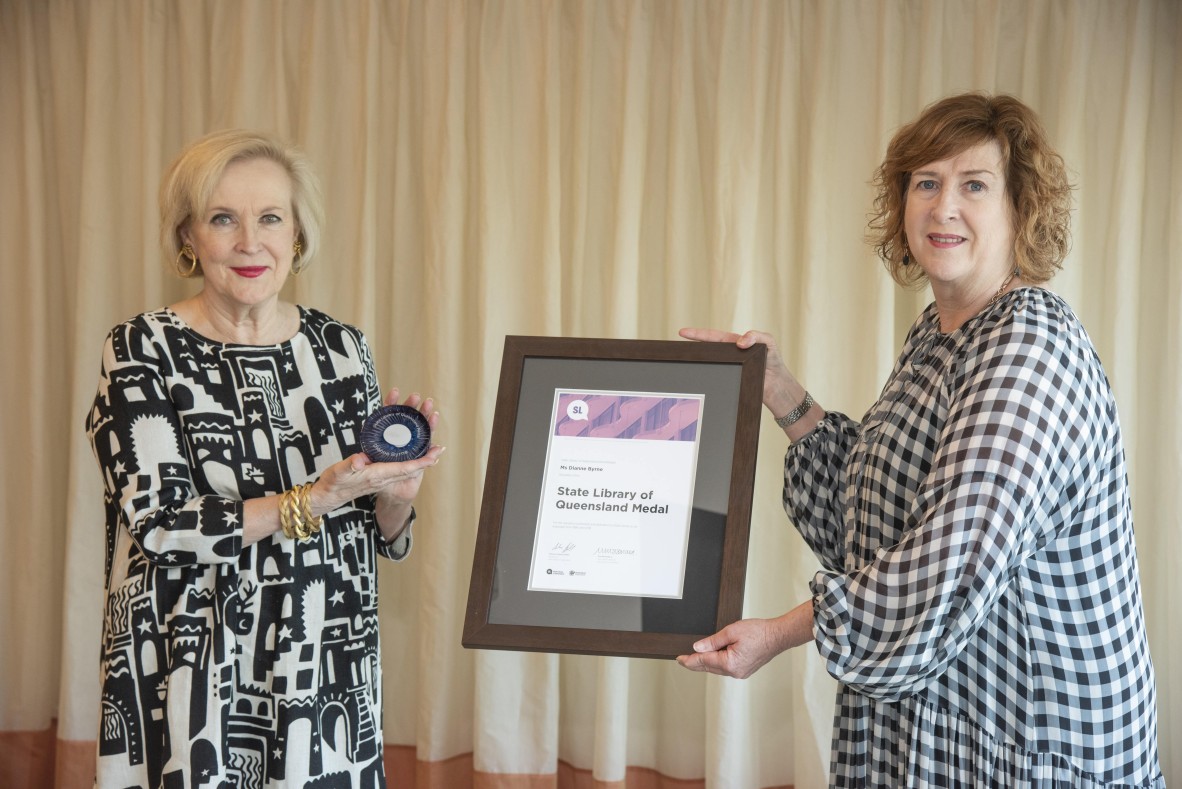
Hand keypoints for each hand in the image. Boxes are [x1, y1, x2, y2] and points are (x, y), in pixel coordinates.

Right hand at [311, 387, 443, 515]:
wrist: (329, 497)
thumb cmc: (333, 483)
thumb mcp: (338, 472)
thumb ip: (349, 466)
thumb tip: (359, 460)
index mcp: (376, 475)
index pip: (403, 469)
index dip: (420, 463)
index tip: (434, 455)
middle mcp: (382, 478)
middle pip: (410, 469)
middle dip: (426, 460)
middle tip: (440, 448)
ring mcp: (381, 478)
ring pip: (406, 469)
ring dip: (420, 461)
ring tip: (433, 450)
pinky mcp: (378, 476)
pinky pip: (399, 469)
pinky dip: (410, 462)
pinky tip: (413, 454)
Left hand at [676, 618, 789, 678]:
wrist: (777, 636)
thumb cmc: (759, 632)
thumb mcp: (731, 632)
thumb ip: (712, 641)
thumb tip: (697, 648)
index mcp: (730, 663)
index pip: (704, 661)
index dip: (689, 660)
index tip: (679, 659)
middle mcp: (735, 672)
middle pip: (709, 667)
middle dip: (695, 663)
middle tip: (682, 660)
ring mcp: (740, 673)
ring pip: (717, 669)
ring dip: (706, 663)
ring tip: (695, 657)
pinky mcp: (745, 670)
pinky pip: (726, 668)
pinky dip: (717, 663)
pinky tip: (713, 657)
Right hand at [678, 327, 801, 417]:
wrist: (777, 384)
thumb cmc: (773, 360)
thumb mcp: (768, 342)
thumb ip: (756, 336)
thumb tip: (740, 342)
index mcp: (733, 343)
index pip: (713, 336)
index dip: (698, 334)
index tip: (682, 332)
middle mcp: (728, 355)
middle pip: (706, 350)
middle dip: (692, 348)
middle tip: (679, 349)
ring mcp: (727, 368)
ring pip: (709, 364)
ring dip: (699, 363)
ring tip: (687, 361)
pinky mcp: (728, 382)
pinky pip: (716, 378)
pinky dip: (707, 377)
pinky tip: (701, 377)